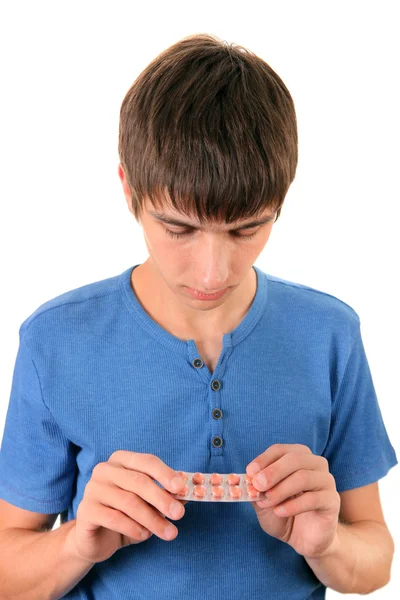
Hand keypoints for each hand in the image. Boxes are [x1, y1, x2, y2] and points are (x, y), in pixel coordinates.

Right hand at [69, 452, 187, 563]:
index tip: (182, 488)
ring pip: (129, 502)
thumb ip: (167, 495)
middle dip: (162, 498)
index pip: (147, 461)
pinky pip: (114, 518)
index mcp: (121, 460)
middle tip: (179, 514)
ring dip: (152, 519)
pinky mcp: (85, 510)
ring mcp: (92, 488)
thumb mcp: (149, 504)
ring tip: (168, 532)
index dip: (166, 474)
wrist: (95, 539)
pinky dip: (133, 527)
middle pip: (139, 481)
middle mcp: (105, 469)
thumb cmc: (126, 514)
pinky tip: (145, 535)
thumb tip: (189, 492)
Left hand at [246, 444, 339, 558]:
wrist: (305, 539)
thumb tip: (247, 478)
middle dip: (272, 472)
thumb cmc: (284, 513)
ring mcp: (326, 481)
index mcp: (298, 457)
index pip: (280, 450)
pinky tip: (279, 512)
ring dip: (281, 490)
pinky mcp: (332, 501)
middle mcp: (315, 464)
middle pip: (294, 459)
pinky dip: (293, 505)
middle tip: (258, 485)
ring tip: (267, 502)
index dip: (264, 459)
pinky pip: (313, 498)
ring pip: (303, 477)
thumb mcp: (264, 500)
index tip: (250, 472)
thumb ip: (257, 489)